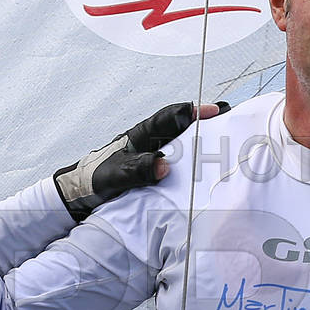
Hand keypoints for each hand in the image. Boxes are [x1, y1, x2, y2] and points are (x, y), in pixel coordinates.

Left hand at [53, 101, 227, 219]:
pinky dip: (193, 172)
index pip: (171, 117)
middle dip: (207, 127)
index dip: (193, 111)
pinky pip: (178, 170)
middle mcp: (150, 145)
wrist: (76, 198)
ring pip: (183, 150)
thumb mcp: (114, 176)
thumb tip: (165, 166)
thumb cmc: (92, 180)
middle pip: (183, 130)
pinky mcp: (152, 177)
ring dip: (203, 151)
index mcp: (140, 136)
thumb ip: (138, 170)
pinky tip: (205, 180)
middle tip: (234, 127)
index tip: (215, 111)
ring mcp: (152, 161)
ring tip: (227, 154)